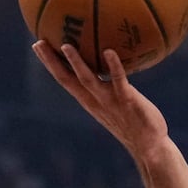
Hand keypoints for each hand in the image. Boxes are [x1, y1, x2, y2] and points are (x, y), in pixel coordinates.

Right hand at [31, 42, 168, 157]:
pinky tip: (110, 51)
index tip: (38, 45)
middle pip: (67, 79)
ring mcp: (110, 101)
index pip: (64, 79)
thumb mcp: (114, 104)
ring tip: (66, 46)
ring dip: (76, 63)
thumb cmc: (133, 122)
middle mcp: (95, 100)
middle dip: (52, 62)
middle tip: (39, 42)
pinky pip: (119, 80)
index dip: (50, 63)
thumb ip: (108, 86)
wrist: (149, 145)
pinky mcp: (128, 101)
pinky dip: (114, 66)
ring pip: (88, 80)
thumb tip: (108, 61)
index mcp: (89, 100)